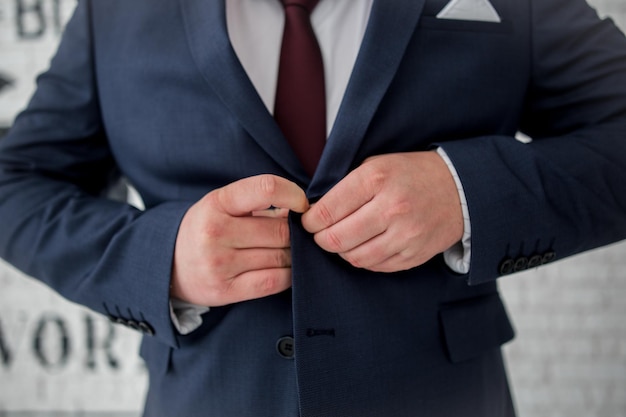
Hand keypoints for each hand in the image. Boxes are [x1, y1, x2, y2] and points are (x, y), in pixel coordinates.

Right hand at [171, 175, 308, 305]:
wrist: (170, 264)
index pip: (266, 188)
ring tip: (288, 250)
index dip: (294, 195)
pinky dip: (289, 275)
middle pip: (280, 231)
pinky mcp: (225, 290)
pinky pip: (274, 281)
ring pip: (281, 257)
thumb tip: (304, 210)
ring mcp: (219, 264)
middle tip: (297, 234)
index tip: (301, 205)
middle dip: (296, 233)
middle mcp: (215, 232)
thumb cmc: (208, 228)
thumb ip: (261, 203)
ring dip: (294, 254)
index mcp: (217, 202)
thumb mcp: (224, 205)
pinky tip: (285, 268)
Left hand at [301, 151, 463, 272]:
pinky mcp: (414, 254)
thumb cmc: (411, 174)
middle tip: (320, 234)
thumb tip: (315, 208)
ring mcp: (405, 234)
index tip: (309, 221)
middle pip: (336, 239)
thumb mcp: (377, 164)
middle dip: (321, 239)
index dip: (310, 221)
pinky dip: (363, 259)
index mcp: (376, 179)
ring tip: (341, 240)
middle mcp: (391, 207)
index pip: (327, 210)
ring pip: (355, 257)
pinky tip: (364, 246)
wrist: (459, 188)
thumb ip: (346, 185)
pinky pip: (376, 266)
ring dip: (341, 252)